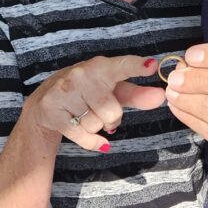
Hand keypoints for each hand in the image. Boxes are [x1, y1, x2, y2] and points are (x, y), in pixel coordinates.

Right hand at [23, 55, 164, 151]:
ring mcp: (65, 92)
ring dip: (97, 126)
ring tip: (86, 114)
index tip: (152, 66)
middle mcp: (81, 75)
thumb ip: (137, 94)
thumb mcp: (111, 89)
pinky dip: (92, 141)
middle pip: (112, 111)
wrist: (46, 101)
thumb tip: (161, 96)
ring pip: (97, 124)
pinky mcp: (53, 111)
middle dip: (111, 117)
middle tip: (100, 110)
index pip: (121, 66)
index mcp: (100, 66)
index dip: (137, 66)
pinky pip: (83, 136)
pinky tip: (89, 134)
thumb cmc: (87, 91)